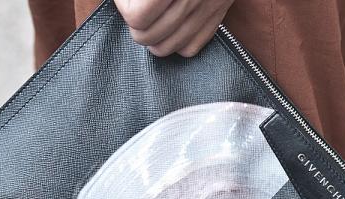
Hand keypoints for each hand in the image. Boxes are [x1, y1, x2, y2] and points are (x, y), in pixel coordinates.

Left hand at [115, 0, 235, 57]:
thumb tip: (124, 5)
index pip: (138, 17)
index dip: (124, 9)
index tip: (126, 0)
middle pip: (149, 36)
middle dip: (137, 27)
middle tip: (136, 10)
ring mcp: (211, 6)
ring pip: (169, 47)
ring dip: (153, 38)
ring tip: (150, 21)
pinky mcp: (220, 12)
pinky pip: (191, 47)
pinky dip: (176, 43)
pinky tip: (171, 27)